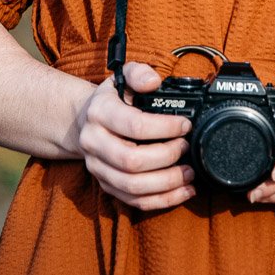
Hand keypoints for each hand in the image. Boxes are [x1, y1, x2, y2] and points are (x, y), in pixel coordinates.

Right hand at [77, 61, 195, 210]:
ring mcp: (98, 168)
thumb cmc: (111, 100)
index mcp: (99, 113)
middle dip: (167, 157)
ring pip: (133, 186)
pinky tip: (183, 191)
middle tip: (187, 147)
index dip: (164, 127)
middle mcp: (94, 143)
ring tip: (189, 172)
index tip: (185, 125)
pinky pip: (134, 201)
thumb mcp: (121, 77)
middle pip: (132, 161)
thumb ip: (138, 73)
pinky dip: (162, 200)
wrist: (84, 122)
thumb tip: (153, 81)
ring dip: (167, 183)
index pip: (134, 125)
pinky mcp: (106, 186)